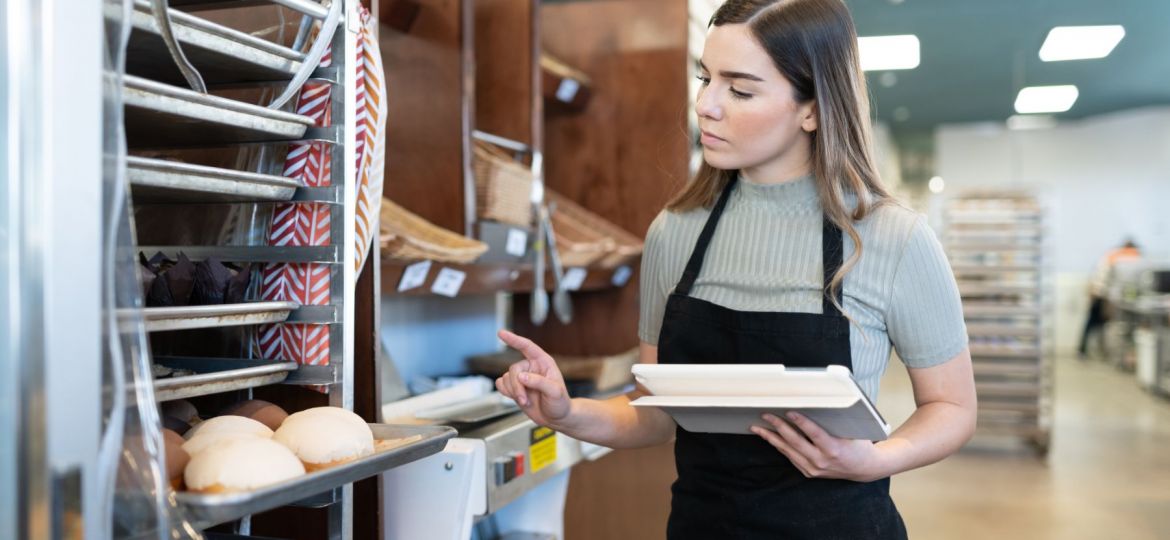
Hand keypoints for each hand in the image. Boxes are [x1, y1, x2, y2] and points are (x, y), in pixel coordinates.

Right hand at [495, 330, 571, 427]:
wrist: (556, 418)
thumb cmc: (560, 403)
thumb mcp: (555, 392)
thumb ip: (539, 382)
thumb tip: (522, 376)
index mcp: (543, 362)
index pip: (527, 347)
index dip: (514, 339)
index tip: (501, 333)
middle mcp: (531, 367)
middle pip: (513, 369)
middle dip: (516, 386)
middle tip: (524, 399)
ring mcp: (522, 378)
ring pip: (506, 378)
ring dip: (513, 392)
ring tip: (526, 401)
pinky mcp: (515, 387)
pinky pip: (501, 384)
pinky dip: (506, 392)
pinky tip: (517, 398)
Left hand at [752, 412, 886, 481]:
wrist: (863, 469)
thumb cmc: (859, 445)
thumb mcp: (852, 431)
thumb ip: (834, 422)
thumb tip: (814, 404)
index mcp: (834, 449)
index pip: (814, 433)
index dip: (801, 422)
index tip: (788, 411)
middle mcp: (821, 461)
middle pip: (795, 442)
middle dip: (778, 426)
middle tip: (765, 415)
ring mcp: (813, 469)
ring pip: (788, 451)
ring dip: (771, 438)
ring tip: (758, 427)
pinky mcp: (809, 472)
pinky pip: (790, 457)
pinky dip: (780, 446)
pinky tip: (770, 437)